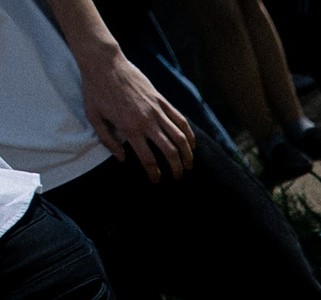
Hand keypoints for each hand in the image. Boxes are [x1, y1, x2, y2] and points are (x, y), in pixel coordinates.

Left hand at [79, 50, 194, 180]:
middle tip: (178, 176)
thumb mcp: (93, 117)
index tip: (157, 180)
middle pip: (169, 151)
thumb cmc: (95, 89)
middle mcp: (147, 121)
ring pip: (180, 137)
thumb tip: (123, 158)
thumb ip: (108, 140)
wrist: (104, 63)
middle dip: (176, 168)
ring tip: (189, 164)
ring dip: (187, 154)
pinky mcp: (161, 100)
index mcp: (129, 127)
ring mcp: (156, 110)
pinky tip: (191, 143)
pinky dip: (189, 133)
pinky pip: (180, 120)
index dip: (154, 173)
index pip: (148, 158)